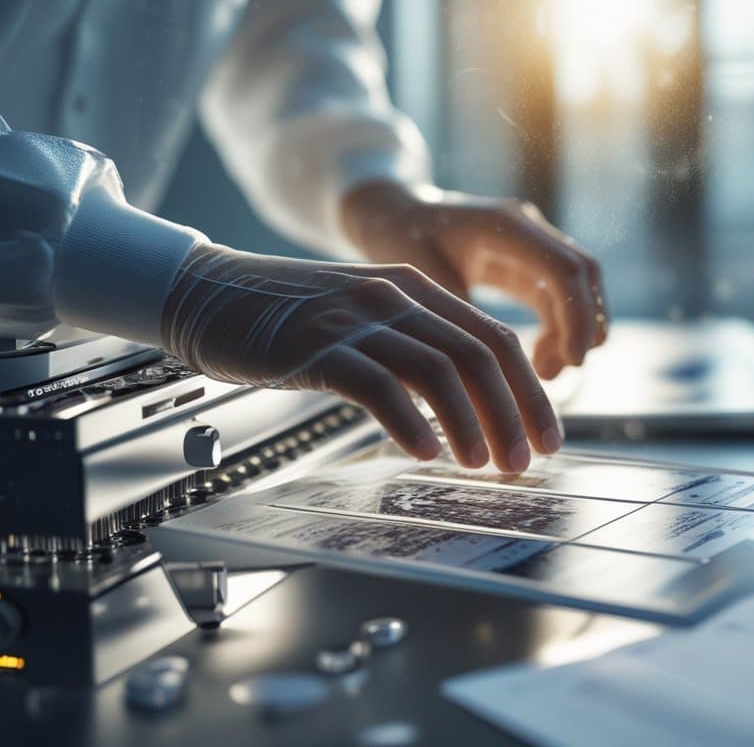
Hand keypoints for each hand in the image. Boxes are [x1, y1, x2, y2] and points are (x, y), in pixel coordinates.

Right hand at [161, 244, 561, 471]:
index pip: (493, 339)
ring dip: (471, 423)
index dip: (528, 390)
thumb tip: (467, 402)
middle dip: (513, 411)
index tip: (544, 435)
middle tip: (526, 460)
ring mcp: (356, 319)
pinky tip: (425, 452)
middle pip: (478, 354)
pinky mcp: (317, 347)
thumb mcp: (364, 317)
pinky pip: (379, 385)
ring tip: (483, 464)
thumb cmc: (288, 317)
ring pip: (439, 370)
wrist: (208, 292)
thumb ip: (413, 344)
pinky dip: (410, 422)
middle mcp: (394, 297)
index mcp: (414, 288)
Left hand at [340, 181, 606, 379]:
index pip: (564, 270)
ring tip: (546, 373)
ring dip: (571, 331)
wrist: (393, 213)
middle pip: (584, 274)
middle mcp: (527, 228)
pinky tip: (538, 359)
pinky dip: (558, 328)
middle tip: (563, 370)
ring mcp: (532, 243)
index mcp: (504, 226)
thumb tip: (482, 367)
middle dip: (584, 326)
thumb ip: (456, 315)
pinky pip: (559, 296)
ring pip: (577, 287)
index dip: (577, 316)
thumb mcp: (421, 278)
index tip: (573, 361)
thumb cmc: (400, 238)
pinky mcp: (528, 262)